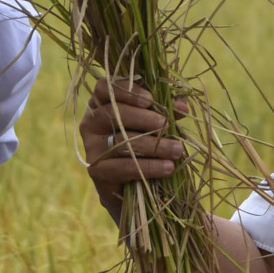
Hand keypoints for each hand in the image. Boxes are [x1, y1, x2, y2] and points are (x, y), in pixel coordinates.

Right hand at [80, 77, 185, 213]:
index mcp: (101, 103)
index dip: (127, 91)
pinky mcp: (96, 171)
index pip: (105, 88)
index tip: (150, 99)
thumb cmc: (144, 142)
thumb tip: (182, 106)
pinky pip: (122, 166)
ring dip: (153, 145)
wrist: (131, 185)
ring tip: (177, 149)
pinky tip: (167, 167)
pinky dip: (148, 167)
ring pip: (120, 141)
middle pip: (113, 113)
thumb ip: (165, 110)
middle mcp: (91, 122)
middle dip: (143, 118)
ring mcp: (91, 147)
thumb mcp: (154, 122)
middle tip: (166, 125)